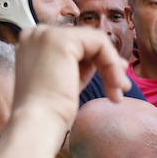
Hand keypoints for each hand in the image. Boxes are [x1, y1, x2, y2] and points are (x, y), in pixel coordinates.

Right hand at [12, 26, 129, 134]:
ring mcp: (48, 34)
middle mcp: (37, 34)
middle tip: (122, 87)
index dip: (98, 60)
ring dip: (112, 67)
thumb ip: (82, 65)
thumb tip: (113, 60)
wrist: (37, 123)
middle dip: (109, 64)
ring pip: (96, 41)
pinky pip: (100, 43)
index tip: (115, 80)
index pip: (75, 44)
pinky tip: (114, 85)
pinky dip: (111, 63)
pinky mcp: (62, 40)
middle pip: (86, 41)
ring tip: (119, 92)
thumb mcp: (67, 81)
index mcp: (34, 43)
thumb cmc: (49, 112)